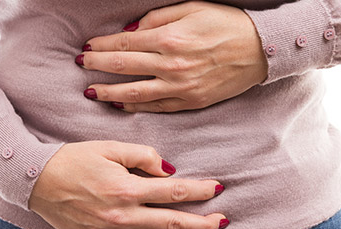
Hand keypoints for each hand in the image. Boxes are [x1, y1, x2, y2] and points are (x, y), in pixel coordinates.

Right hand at [29, 141, 227, 228]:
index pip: (174, 192)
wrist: (36, 181)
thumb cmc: (73, 160)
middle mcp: (122, 216)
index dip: (200, 191)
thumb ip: (143, 155)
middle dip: (202, 224)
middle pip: (173, 224)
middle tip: (223, 222)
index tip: (218, 188)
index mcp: (126, 188)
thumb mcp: (109, 147)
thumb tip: (170, 169)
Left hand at [77, 1, 267, 112]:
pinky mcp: (190, 102)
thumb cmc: (226, 24)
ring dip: (109, 92)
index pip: (124, 43)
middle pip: (123, 67)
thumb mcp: (192, 7)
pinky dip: (135, 106)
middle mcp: (171, 65)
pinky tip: (120, 104)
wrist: (260, 49)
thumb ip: (158, 18)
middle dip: (97, 66)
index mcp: (169, 38)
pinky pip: (156, 107)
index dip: (102, 46)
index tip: (87, 48)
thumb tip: (131, 30)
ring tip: (91, 92)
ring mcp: (180, 88)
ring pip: (134, 93)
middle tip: (80, 66)